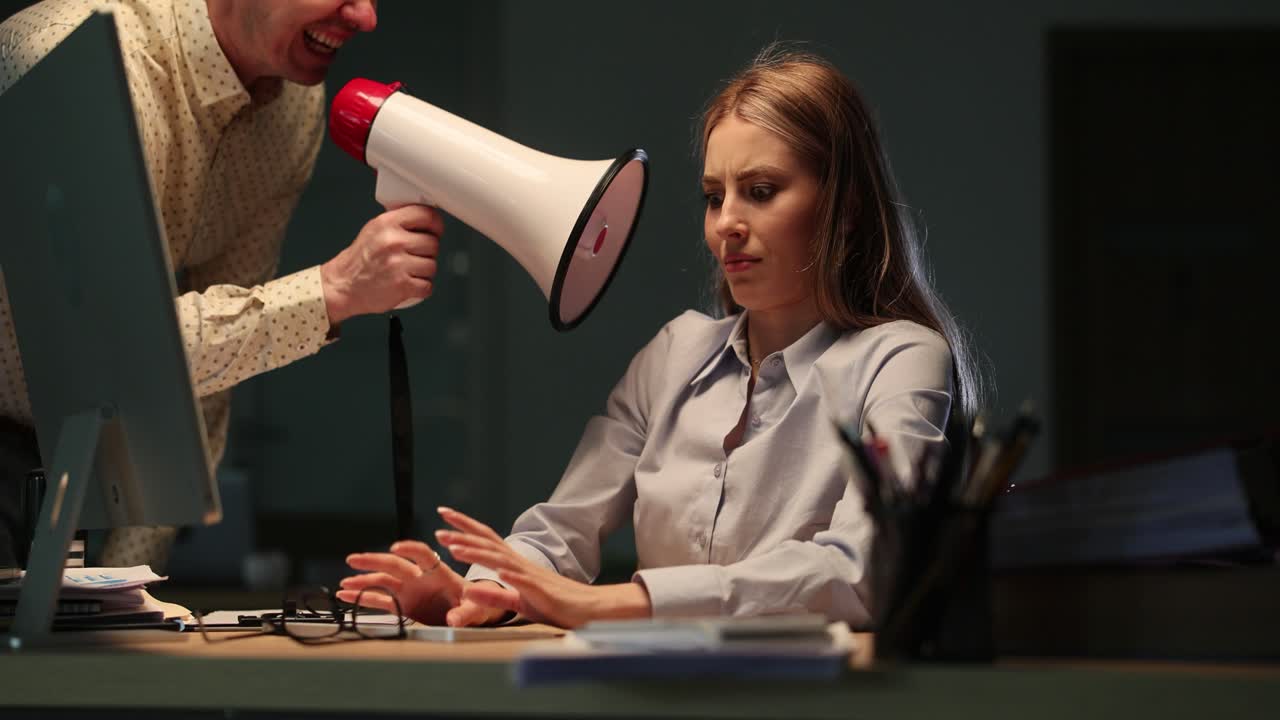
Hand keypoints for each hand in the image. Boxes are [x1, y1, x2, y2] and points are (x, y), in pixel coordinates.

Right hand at [320, 205, 443, 325]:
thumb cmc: (359, 261)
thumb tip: (425, 220)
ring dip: (424, 272)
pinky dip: (421, 289)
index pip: (427, 215)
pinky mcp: (402, 285)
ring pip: (432, 266)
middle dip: (427, 252)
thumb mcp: (374, 230)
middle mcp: (393, 241)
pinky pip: (427, 286)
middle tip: (413, 257)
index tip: (436, 231)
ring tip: (408, 271)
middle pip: (433, 243)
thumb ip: (398, 223)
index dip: (436, 225)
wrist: (343, 285)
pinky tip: (409, 284)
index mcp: (387, 223)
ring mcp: (399, 263)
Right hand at [339, 540, 509, 627]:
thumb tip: (454, 619)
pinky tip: (347, 594)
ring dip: (363, 580)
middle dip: (374, 561)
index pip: (423, 555)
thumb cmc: (477, 602)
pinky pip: (380, 599)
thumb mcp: (476, 607)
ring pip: (383, 580)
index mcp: (439, 573)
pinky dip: (364, 596)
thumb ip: (464, 613)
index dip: (410, 549)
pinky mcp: (404, 603)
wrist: (474, 610)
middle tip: (354, 559)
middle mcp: (420, 578)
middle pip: (395, 564)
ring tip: (344, 582)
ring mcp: (410, 590)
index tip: (397, 548)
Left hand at [436, 507, 651, 628]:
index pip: (486, 540)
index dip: (465, 527)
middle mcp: (520, 564)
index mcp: (513, 564)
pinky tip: (499, 573)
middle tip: (439, 526)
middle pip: (489, 543)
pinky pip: (524, 583)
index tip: (444, 515)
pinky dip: (510, 577)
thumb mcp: (517, 601)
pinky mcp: (542, 592)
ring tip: (455, 548)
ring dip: (478, 553)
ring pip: (501, 560)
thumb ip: (494, 596)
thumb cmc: (554, 602)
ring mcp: (531, 576)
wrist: (587, 607)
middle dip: (463, 533)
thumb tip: (468, 592)